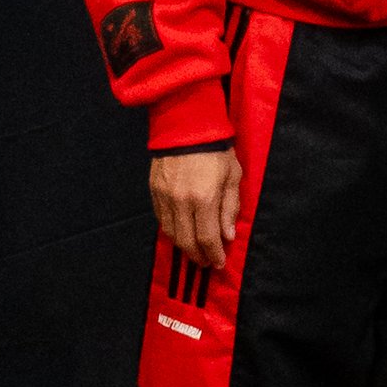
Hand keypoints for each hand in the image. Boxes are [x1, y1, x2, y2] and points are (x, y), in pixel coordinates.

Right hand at [149, 146, 240, 269]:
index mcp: (204, 198)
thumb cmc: (216, 148)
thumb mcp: (232, 175)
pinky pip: (161, 220)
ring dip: (184, 247)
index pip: (207, 238)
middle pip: (187, 241)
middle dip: (198, 256)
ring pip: (171, 233)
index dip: (214, 255)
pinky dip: (171, 231)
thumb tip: (228, 236)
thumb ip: (230, 208)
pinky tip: (181, 233)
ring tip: (194, 251)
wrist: (186, 123)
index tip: (219, 263)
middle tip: (206, 262)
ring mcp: (164, 197)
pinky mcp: (154, 191)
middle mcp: (181, 202)